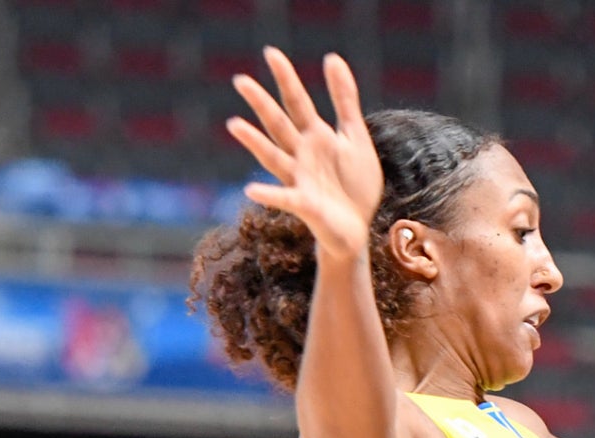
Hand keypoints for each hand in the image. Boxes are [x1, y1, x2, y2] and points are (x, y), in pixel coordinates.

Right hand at [227, 48, 381, 261]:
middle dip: (262, 103)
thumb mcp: (354, 136)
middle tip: (240, 80)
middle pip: (279, 125)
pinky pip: (284, 199)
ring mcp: (299, 180)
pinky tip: (250, 190)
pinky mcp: (305, 206)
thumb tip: (331, 57)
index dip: (286, 78)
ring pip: (273, 157)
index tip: (270, 52)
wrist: (359, 229)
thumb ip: (344, 99)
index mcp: (314, 137)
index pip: (297, 102)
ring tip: (235, 124)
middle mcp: (301, 155)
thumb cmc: (353, 183)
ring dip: (254, 142)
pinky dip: (268, 194)